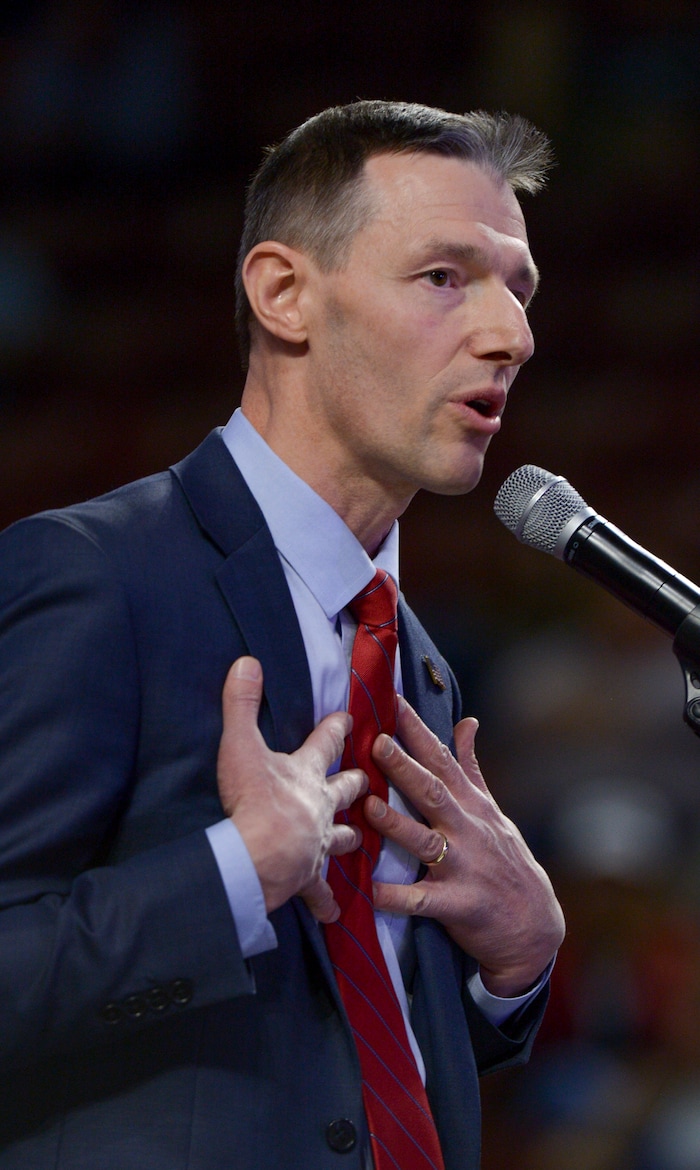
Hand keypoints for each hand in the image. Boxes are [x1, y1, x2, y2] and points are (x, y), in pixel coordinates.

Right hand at [217, 657, 366, 922]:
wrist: (262, 855)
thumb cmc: (254, 799)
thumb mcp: (242, 744)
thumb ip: (242, 704)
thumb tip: (247, 663)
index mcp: (307, 774)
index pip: (326, 743)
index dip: (337, 729)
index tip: (351, 719)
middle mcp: (320, 808)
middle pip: (344, 792)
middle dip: (356, 784)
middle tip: (367, 780)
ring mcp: (316, 844)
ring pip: (340, 840)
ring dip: (348, 839)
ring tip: (358, 842)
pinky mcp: (307, 876)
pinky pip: (320, 892)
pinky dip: (325, 901)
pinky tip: (333, 913)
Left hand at [365, 696, 564, 996]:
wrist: (534, 925)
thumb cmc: (506, 861)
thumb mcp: (492, 811)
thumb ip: (471, 768)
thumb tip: (466, 721)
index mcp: (471, 805)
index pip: (442, 759)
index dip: (417, 730)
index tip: (393, 702)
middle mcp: (467, 830)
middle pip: (432, 792)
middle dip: (405, 766)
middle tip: (376, 741)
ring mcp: (462, 867)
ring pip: (424, 842)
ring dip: (396, 824)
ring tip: (369, 807)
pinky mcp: (457, 904)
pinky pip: (422, 901)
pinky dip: (396, 896)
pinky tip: (371, 891)